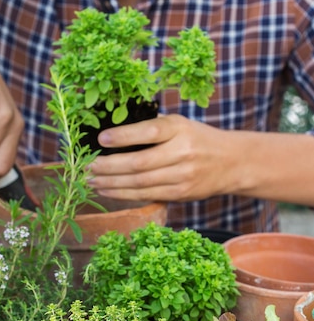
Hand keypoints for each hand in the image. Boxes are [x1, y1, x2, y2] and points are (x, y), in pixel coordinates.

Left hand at [88, 115, 234, 201]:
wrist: (232, 162)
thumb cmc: (198, 139)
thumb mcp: (180, 124)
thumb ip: (153, 127)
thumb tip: (112, 132)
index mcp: (179, 128)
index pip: (148, 131)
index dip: (123, 136)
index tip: (101, 139)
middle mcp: (182, 152)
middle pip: (139, 163)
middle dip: (108, 166)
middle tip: (87, 166)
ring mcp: (182, 176)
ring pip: (140, 183)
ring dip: (111, 183)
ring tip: (91, 180)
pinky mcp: (180, 194)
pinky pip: (146, 195)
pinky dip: (123, 194)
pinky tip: (107, 190)